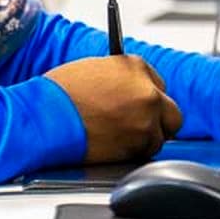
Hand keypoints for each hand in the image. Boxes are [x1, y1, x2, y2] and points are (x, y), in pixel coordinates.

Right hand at [47, 55, 184, 162]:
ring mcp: (146, 120)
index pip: (158, 84)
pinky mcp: (138, 145)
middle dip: (159, 120)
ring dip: (145, 138)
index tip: (140, 104)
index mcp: (136, 67)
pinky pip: (146, 152)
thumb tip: (129, 91)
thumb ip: (120, 79)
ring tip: (119, 136)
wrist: (47, 118)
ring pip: (160, 136)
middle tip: (143, 124)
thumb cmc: (61, 94)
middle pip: (172, 113)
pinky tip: (115, 145)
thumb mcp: (95, 70)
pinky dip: (134, 151)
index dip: (147, 96)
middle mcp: (148, 92)